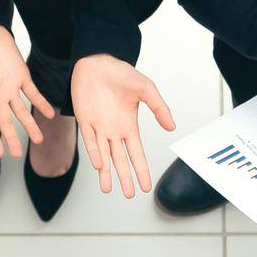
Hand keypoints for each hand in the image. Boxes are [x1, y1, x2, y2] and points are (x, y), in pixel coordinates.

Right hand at [0, 23, 54, 159]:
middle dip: (12, 138)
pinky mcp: (22, 75)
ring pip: (21, 111)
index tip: (0, 154)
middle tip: (17, 154)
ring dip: (29, 125)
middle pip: (5, 122)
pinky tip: (49, 114)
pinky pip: (33, 93)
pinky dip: (41, 103)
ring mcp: (10, 86)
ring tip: (39, 140)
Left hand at [70, 55, 174, 196]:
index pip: (137, 153)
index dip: (141, 170)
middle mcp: (114, 130)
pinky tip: (99, 164)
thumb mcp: (146, 89)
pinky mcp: (84, 120)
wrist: (97, 61)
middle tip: (130, 195)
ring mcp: (98, 127)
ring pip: (103, 156)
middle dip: (125, 178)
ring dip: (106, 173)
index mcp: (129, 125)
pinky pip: (89, 140)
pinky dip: (94, 152)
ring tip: (108, 190)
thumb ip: (159, 108)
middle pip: (120, 160)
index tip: (145, 186)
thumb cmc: (121, 73)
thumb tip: (172, 127)